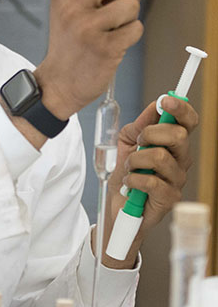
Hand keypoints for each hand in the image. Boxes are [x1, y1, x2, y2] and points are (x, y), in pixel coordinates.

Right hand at [35, 0, 143, 119]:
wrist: (58, 82)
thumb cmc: (70, 44)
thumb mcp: (68, 10)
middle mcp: (73, 6)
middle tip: (122, 3)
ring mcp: (88, 27)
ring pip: (130, 4)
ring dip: (131, 16)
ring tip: (115, 28)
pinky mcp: (105, 47)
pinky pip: (136, 28)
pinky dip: (132, 35)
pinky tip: (116, 44)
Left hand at [100, 95, 198, 268]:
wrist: (118, 206)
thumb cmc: (127, 173)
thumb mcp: (127, 143)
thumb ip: (139, 125)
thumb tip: (154, 106)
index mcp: (174, 144)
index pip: (188, 122)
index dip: (180, 109)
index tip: (165, 101)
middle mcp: (181, 160)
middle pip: (178, 135)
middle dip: (150, 133)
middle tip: (137, 143)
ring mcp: (177, 180)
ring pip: (160, 157)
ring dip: (135, 159)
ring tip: (129, 167)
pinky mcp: (169, 199)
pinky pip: (151, 181)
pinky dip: (133, 178)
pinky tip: (129, 182)